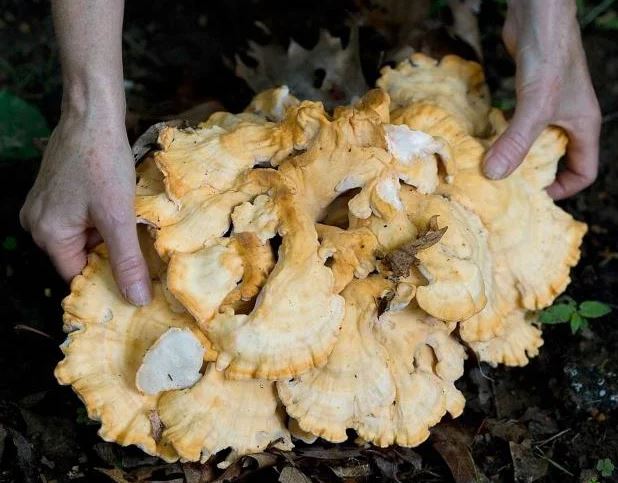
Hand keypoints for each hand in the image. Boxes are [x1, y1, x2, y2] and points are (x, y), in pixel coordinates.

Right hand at [20, 106, 151, 304]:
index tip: (138, 287)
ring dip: (110, 237)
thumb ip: (127, 261)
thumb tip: (137, 300)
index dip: (108, 282)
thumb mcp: (118, 216)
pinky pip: (82, 219)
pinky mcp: (58, 192)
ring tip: (136, 231)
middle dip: (112, 257)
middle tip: (145, 259)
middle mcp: (38, 224)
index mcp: (47, 234)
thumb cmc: (102, 162)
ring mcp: (46, 206)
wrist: (92, 114)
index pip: (78, 275)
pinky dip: (104, 220)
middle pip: (81, 257)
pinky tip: (124, 212)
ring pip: (84, 238)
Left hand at [483, 0, 600, 198]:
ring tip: (492, 169)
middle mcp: (569, 119)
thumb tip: (494, 175)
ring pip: (536, 142)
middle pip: (557, 160)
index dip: (563, 188)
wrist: (538, 14)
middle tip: (505, 187)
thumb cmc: (548, 56)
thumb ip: (516, 141)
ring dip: (516, 155)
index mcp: (583, 126)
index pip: (584, 171)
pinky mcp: (529, 94)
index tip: (534, 195)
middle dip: (534, 175)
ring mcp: (549, 106)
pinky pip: (519, 125)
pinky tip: (485, 141)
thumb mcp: (534, 105)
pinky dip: (505, 135)